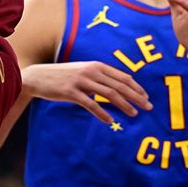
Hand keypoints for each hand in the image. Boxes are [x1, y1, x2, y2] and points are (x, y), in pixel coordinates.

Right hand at [22, 62, 151, 124]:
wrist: (39, 77)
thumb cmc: (63, 76)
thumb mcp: (83, 72)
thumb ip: (99, 77)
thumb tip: (118, 89)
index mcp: (96, 65)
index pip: (123, 76)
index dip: (136, 87)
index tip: (146, 98)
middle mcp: (91, 71)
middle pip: (119, 85)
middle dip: (136, 97)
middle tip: (148, 107)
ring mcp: (81, 81)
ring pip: (109, 94)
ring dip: (124, 105)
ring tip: (133, 114)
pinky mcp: (71, 92)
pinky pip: (90, 104)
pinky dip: (102, 112)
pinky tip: (110, 121)